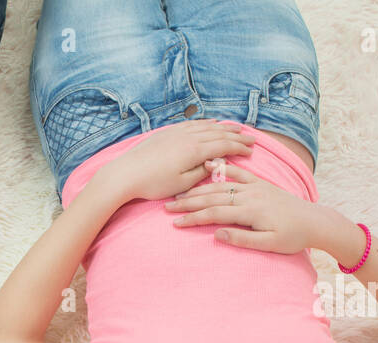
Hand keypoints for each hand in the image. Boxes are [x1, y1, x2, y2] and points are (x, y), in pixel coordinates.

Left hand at [91, 120, 254, 203]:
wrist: (126, 173)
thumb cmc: (153, 183)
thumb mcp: (182, 184)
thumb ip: (202, 172)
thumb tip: (216, 164)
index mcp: (195, 150)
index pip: (224, 145)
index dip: (240, 147)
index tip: (251, 150)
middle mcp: (189, 136)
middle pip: (219, 133)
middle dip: (237, 136)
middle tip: (251, 138)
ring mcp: (177, 132)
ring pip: (207, 126)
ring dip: (223, 127)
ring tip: (235, 129)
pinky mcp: (167, 132)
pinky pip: (193, 124)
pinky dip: (206, 123)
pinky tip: (210, 124)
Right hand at [163, 161, 321, 252]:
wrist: (314, 221)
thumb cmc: (292, 237)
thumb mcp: (269, 244)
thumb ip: (242, 238)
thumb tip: (217, 234)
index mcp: (250, 211)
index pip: (214, 213)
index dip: (193, 218)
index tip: (175, 223)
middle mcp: (251, 195)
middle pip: (212, 198)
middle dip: (188, 203)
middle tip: (168, 207)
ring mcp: (255, 187)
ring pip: (221, 186)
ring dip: (198, 189)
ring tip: (180, 194)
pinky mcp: (260, 184)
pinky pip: (238, 172)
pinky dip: (222, 168)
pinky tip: (207, 166)